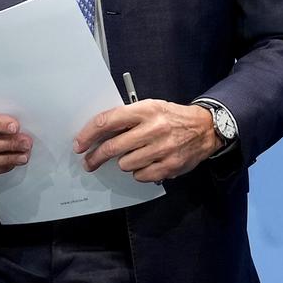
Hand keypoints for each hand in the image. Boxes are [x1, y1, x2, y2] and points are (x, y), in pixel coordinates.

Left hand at [74, 100, 218, 181]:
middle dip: (96, 156)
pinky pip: (140, 175)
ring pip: (125, 164)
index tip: (79, 144)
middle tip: (89, 161)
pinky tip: (146, 162)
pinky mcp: (169, 166)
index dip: (89, 134)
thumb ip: (127, 118)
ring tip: (132, 155)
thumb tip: (99, 133)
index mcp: (146, 109)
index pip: (109, 121)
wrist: (203, 128)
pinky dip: (139, 171)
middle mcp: (153, 128)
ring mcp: (162, 149)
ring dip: (124, 162)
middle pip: (113, 147)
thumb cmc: (171, 117)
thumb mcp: (150, 107)